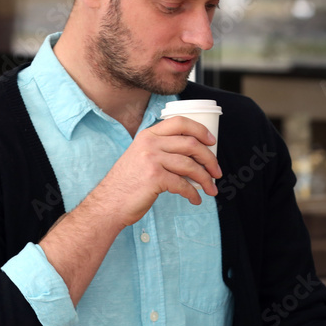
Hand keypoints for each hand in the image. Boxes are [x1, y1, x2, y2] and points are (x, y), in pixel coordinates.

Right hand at [97, 116, 221, 226]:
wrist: (109, 203)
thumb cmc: (128, 184)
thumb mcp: (140, 157)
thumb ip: (160, 150)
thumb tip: (193, 156)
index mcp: (148, 135)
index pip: (180, 122)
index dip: (200, 130)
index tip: (212, 142)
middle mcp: (150, 144)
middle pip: (191, 144)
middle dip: (210, 159)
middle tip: (217, 172)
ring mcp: (152, 159)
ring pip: (190, 165)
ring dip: (206, 179)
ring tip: (211, 189)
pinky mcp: (154, 178)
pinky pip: (183, 184)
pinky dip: (193, 193)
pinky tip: (195, 199)